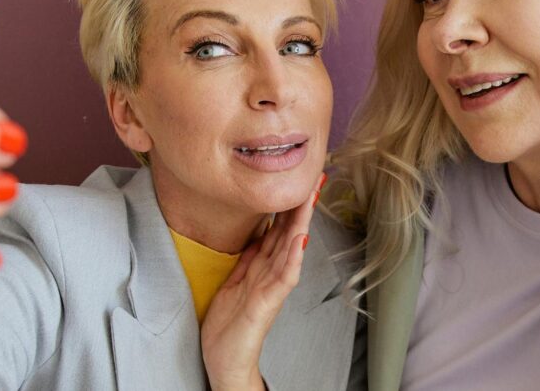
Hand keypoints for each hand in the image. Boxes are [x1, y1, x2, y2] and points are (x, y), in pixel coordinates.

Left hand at [200, 173, 325, 390]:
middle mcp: (271, 274)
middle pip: (289, 233)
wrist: (226, 361)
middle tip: (313, 177)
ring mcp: (272, 288)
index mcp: (262, 267)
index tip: (296, 178)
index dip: (287, 204)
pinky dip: (293, 258)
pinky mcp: (267, 304)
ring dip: (301, 223)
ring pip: (290, 248)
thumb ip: (248, 259)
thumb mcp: (235, 282)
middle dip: (301, 205)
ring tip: (310, 198)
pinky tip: (300, 241)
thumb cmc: (230, 326)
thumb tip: (257, 233)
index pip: (278, 228)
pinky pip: (283, 278)